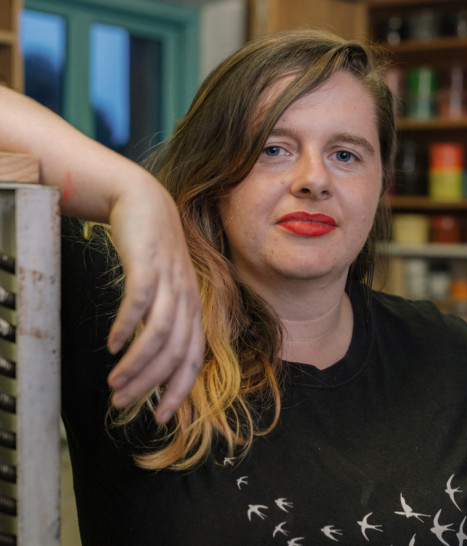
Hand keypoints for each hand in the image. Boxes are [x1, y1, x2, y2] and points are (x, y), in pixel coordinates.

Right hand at [104, 177, 203, 423]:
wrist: (146, 202)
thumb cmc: (153, 252)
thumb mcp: (164, 290)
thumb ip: (160, 321)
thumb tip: (147, 360)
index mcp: (193, 309)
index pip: (193, 359)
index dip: (180, 390)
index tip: (162, 417)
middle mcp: (187, 298)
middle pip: (175, 352)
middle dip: (150, 383)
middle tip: (123, 402)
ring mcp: (171, 280)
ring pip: (160, 333)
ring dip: (138, 362)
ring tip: (114, 381)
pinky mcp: (150, 263)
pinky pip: (141, 301)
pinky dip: (128, 326)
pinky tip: (113, 344)